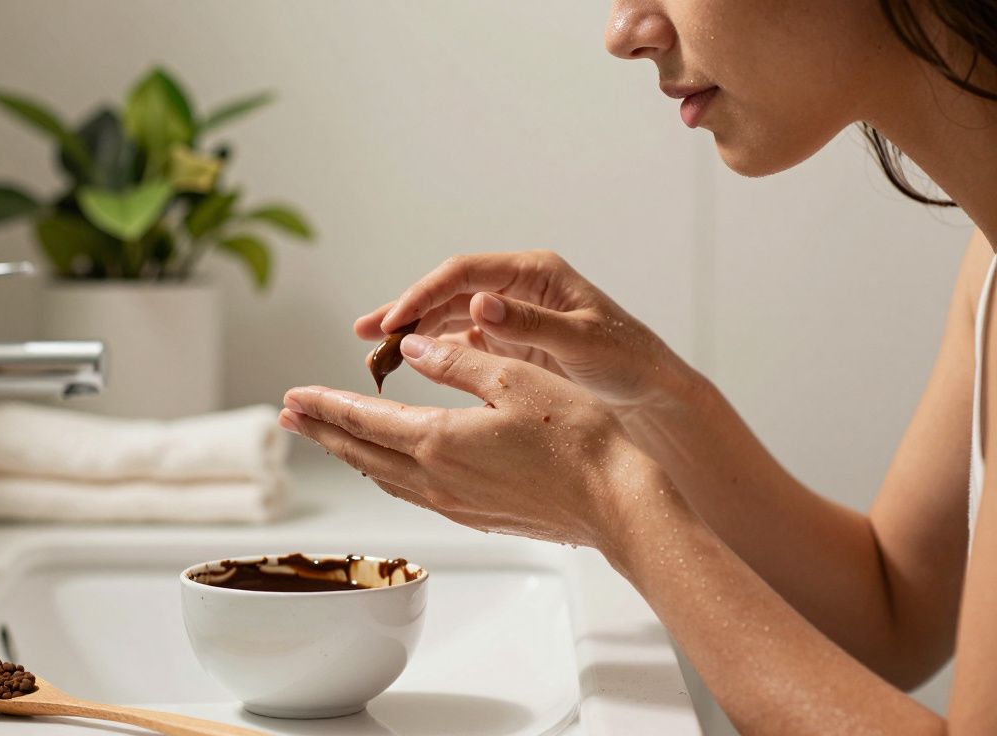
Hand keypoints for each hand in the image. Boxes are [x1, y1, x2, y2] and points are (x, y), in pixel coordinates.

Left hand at [280, 335, 665, 549]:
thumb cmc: (577, 439)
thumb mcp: (514, 381)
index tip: (292, 395)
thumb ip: (456, 363)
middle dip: (321, 431)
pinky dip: (384, 471)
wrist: (617, 504)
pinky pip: (410, 491)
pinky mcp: (475, 515)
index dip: (323, 405)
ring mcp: (453, 503)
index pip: (362, 418)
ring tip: (327, 436)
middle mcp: (435, 478)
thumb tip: (410, 350)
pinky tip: (387, 465)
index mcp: (438, 441)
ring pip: (382, 475)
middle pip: (360, 452)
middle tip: (288, 416)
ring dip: (348, 452)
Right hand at [354, 250, 690, 409]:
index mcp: (534, 272)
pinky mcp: (507, 340)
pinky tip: (406, 363)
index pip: (464, 273)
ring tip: (373, 349)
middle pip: (448, 290)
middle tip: (365, 331)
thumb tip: (478, 304)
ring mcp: (510, 312)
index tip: (393, 319)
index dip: (423, 293)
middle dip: (405, 309)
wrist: (650, 391)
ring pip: (448, 314)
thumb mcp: (581, 342)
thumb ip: (529, 324)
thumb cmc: (626, 360)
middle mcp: (516, 286)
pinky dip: (431, 349)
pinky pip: (459, 339)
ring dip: (412, 329)